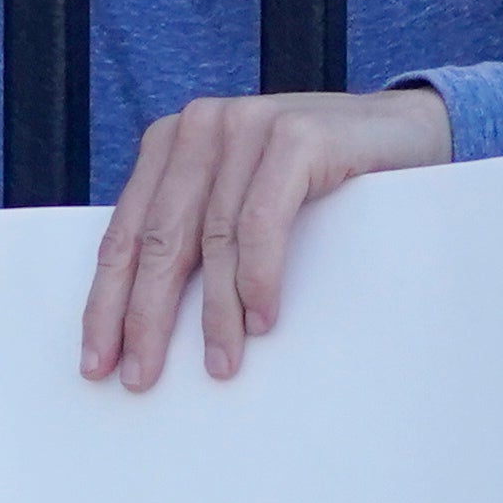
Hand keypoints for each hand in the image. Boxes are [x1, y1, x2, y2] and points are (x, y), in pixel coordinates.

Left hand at [79, 85, 452, 391]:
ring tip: (221, 364)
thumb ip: (196, 231)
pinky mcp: (295, 136)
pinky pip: (262, 222)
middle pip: (159, 240)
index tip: (98, 361)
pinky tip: (261, 320)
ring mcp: (247, 125)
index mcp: (171, 143)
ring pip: (213, 238)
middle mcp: (200, 127)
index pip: (125, 234)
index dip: (107, 302)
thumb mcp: (240, 196)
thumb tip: (148, 320)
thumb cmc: (315, 179)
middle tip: (140, 376)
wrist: (404, 132)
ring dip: (216, 312)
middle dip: (145, 316)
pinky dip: (259, 277)